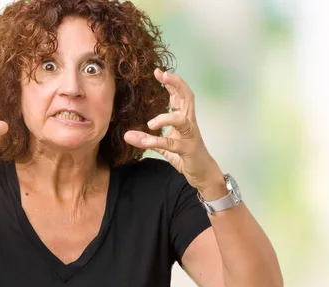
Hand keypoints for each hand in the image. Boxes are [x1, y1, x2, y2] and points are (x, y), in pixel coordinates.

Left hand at [123, 69, 223, 195]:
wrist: (202, 173)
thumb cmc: (185, 155)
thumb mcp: (165, 146)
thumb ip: (148, 139)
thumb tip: (127, 135)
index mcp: (184, 118)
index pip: (180, 95)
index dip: (171, 82)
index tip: (157, 71)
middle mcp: (189, 123)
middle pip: (187, 97)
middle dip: (176, 84)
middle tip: (162, 75)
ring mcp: (190, 136)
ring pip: (181, 120)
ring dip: (165, 118)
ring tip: (151, 123)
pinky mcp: (188, 149)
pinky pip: (172, 144)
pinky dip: (157, 142)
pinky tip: (144, 142)